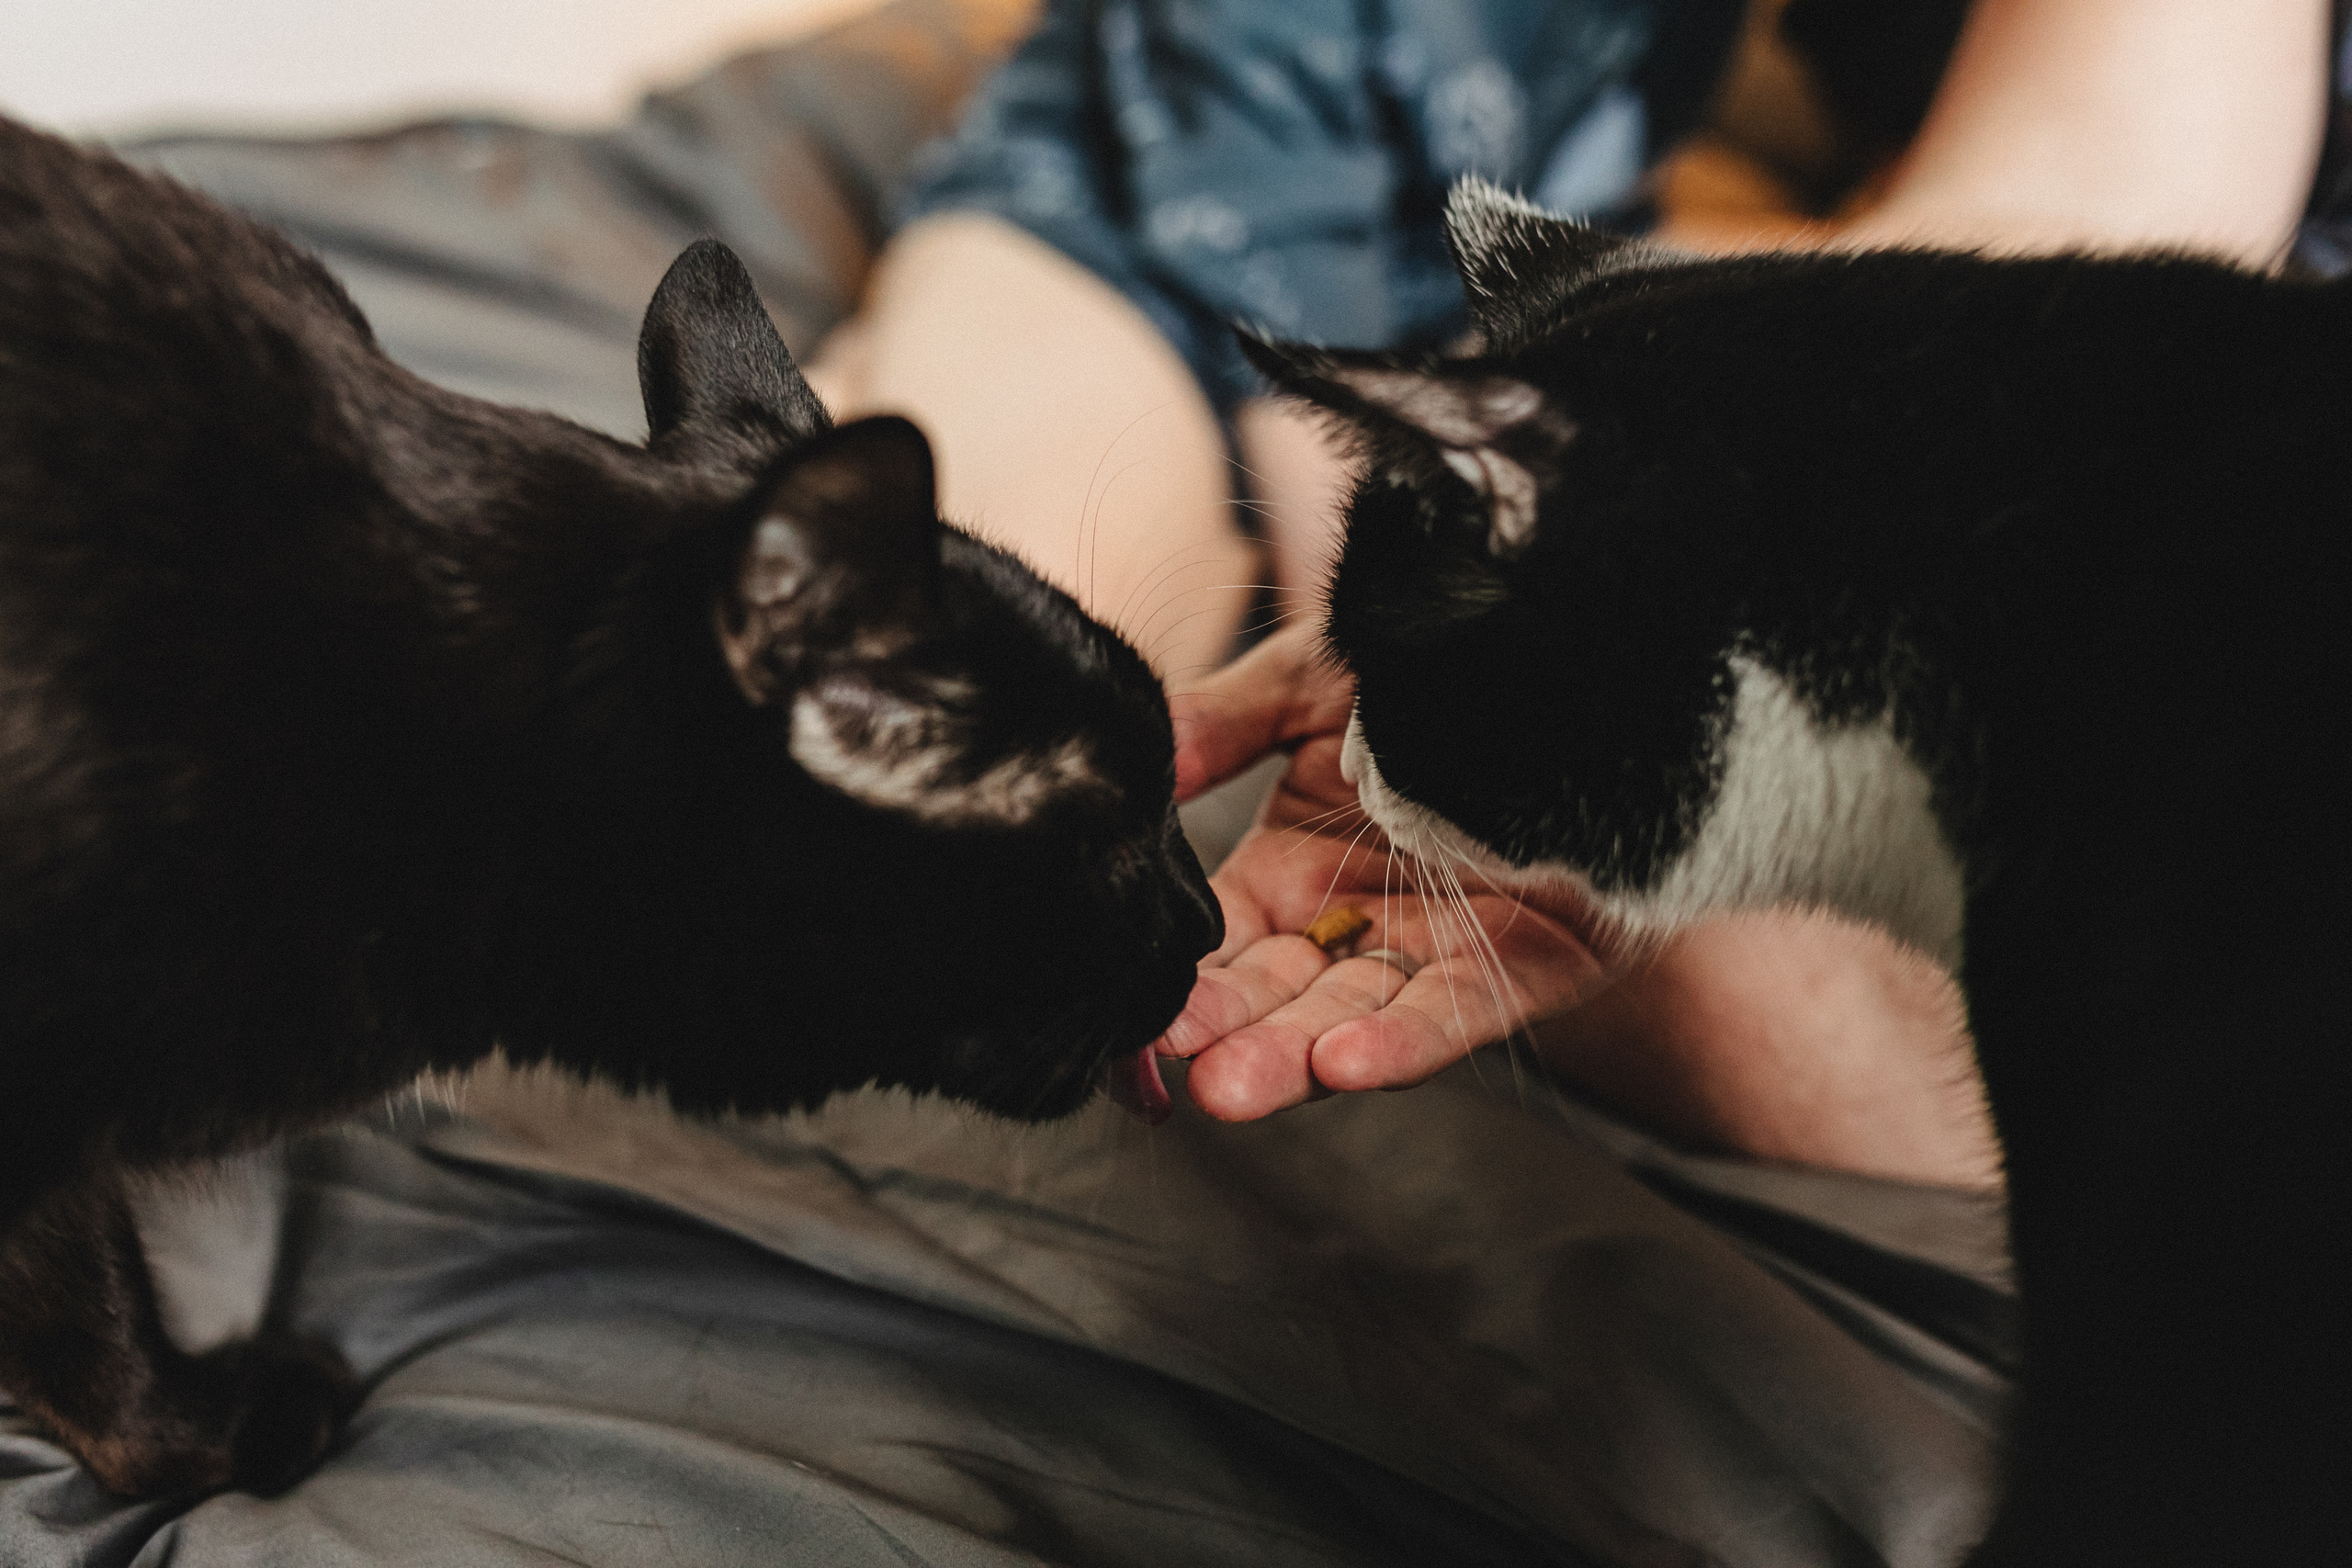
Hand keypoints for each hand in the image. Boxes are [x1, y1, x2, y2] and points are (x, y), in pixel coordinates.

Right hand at [1160, 625, 1609, 1120]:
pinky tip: (1348, 1061)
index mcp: (1291, 872)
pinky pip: (1461, 1012)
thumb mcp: (1310, 681)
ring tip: (1233, 1088)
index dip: (1185, 978)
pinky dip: (1405, 1041)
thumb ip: (1225, 721)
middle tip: (1178, 1062)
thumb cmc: (1432, 667)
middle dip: (1231, 1037)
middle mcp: (1357, 925)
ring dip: (1295, 1059)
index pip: (1220, 945)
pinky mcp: (1531, 966)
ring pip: (1358, 1021)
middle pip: (1281, 1000)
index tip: (1143, 1009)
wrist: (1570, 659)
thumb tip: (1150, 757)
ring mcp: (1439, 951)